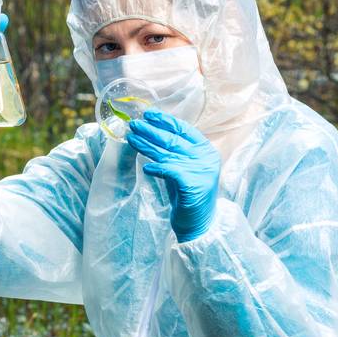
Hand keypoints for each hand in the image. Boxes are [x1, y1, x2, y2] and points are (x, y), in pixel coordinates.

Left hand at [126, 109, 220, 241]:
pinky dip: (157, 169)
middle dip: (151, 130)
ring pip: (168, 154)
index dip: (166, 121)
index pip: (184, 129)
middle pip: (173, 140)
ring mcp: (201, 170)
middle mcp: (205, 158)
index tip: (148, 114)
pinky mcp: (193, 184)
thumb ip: (176, 153)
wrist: (199, 223)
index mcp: (206, 150)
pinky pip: (170, 171)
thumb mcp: (184, 169)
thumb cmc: (188, 195)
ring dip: (147, 145)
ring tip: (131, 138)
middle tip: (134, 124)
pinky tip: (147, 168)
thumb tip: (154, 134)